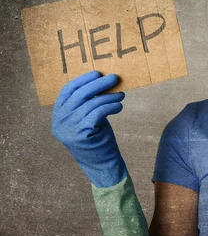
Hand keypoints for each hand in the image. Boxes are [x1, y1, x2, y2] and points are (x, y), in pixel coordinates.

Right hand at [52, 71, 127, 187]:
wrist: (100, 162)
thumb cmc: (96, 135)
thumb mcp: (87, 116)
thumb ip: (88, 101)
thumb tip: (103, 79)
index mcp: (58, 114)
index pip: (67, 90)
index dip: (82, 80)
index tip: (98, 73)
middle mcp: (59, 121)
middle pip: (80, 95)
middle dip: (99, 84)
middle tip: (115, 77)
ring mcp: (69, 128)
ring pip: (91, 104)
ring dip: (109, 96)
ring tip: (121, 94)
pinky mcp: (81, 134)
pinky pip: (98, 113)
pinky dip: (111, 107)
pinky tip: (119, 106)